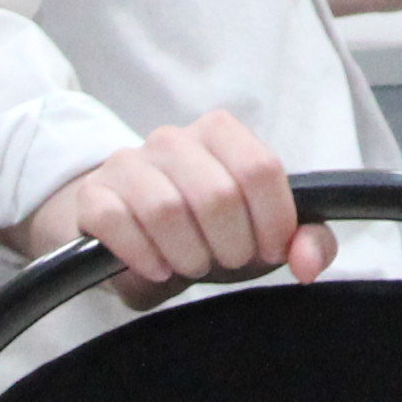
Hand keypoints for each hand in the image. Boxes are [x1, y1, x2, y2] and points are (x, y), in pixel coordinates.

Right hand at [7, 110, 327, 292]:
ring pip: (166, 209)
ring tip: (190, 265)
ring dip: (188, 254)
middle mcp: (172, 139)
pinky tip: (156, 268)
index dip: (272, 221)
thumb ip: (305, 241)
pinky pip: (116, 221)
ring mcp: (127, 163)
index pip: (260, 169)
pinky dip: (142, 255)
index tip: (267, 250)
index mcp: (220, 133)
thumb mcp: (259, 235)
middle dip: (230, 245)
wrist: (126, 231)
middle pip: (217, 194)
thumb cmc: (205, 231)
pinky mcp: (93, 196)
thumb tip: (308, 262)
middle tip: (223, 262)